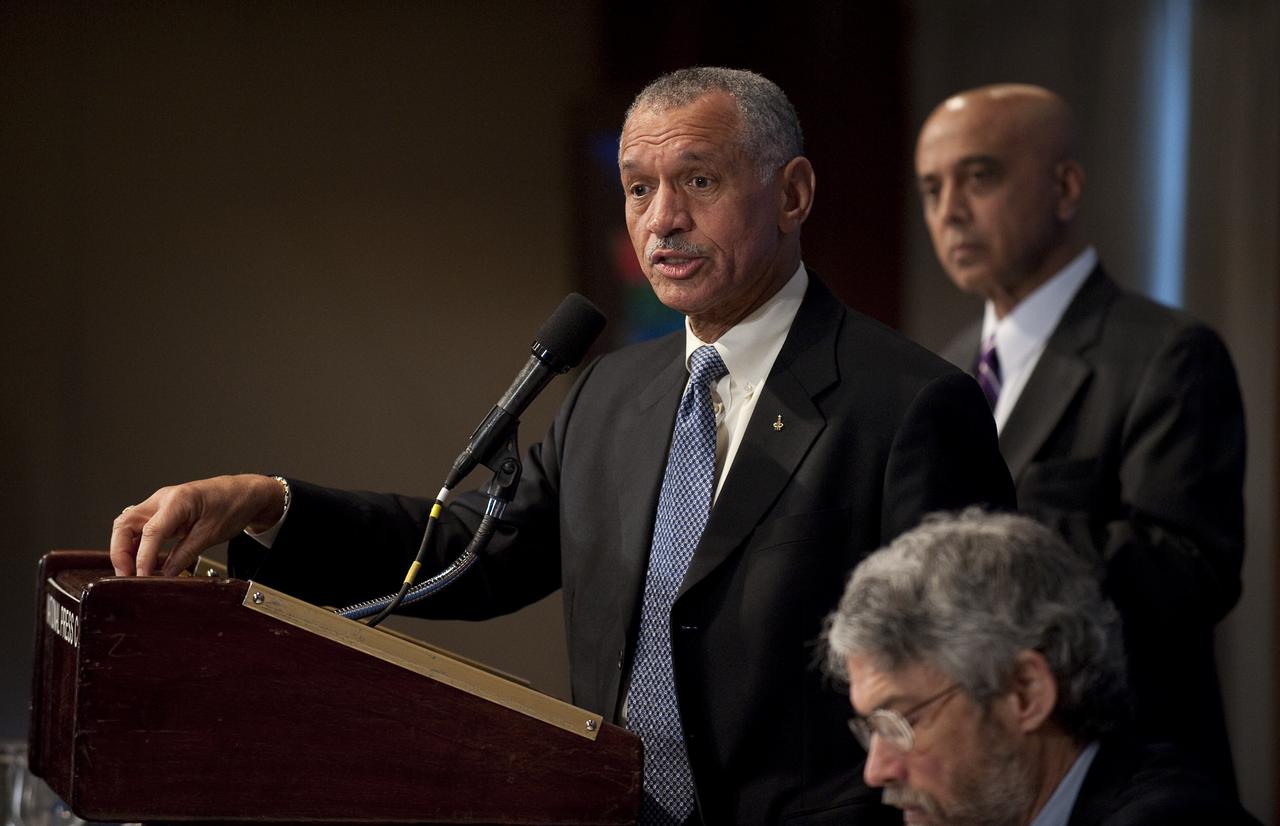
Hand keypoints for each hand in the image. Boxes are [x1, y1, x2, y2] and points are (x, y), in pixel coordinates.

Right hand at [109, 474, 286, 575]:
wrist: (245, 493)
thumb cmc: (233, 505)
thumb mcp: (212, 534)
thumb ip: (186, 554)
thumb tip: (165, 575)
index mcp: (178, 500)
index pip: (150, 531)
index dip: (142, 557)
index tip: (141, 576)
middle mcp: (163, 499)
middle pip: (125, 524)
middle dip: (120, 552)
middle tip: (127, 576)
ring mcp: (160, 505)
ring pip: (128, 526)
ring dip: (125, 550)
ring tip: (133, 573)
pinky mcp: (162, 513)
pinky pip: (140, 529)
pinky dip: (137, 545)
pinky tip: (143, 561)